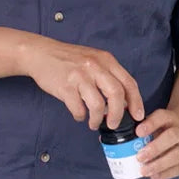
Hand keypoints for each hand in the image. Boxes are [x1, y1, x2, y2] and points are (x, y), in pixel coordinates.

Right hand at [19, 37, 145, 129]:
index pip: (129, 82)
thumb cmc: (68, 59)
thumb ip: (108, 75)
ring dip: (97, 119)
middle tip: (114, 124)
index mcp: (106, 60)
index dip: (136, 102)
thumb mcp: (93, 59)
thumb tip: (123, 101)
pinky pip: (78, 108)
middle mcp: (95, 66)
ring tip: (94, 123)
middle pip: (116, 94)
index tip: (137, 115)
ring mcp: (79, 76)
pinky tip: (79, 115)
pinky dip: (80, 116)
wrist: (40, 53)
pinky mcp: (65, 86)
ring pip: (98, 105)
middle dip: (118, 114)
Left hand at [135, 109, 178, 178]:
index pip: (162, 117)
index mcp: (170, 118)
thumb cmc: (160, 131)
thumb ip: (137, 129)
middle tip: (139, 157)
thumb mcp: (151, 125)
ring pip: (177, 154)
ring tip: (144, 170)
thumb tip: (112, 139)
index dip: (150, 124)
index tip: (137, 132)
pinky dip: (166, 173)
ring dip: (159, 163)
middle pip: (172, 136)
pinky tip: (153, 175)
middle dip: (155, 147)